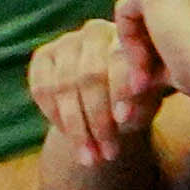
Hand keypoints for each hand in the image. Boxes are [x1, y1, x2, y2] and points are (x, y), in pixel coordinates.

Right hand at [24, 13, 160, 172]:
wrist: (111, 103)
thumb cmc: (138, 99)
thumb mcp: (148, 100)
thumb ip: (143, 98)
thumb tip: (130, 107)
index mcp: (128, 35)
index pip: (119, 60)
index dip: (120, 91)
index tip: (125, 121)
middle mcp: (94, 31)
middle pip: (89, 77)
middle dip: (98, 120)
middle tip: (109, 153)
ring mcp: (65, 42)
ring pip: (63, 87)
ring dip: (77, 128)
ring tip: (91, 158)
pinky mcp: (42, 56)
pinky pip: (41, 89)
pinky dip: (55, 117)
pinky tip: (71, 139)